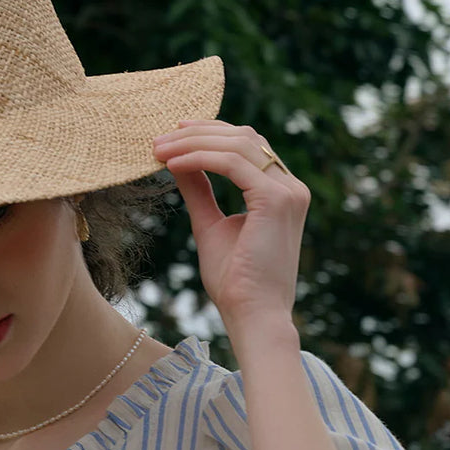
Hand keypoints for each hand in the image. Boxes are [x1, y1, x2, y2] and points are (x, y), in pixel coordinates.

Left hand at [152, 119, 309, 331]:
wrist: (253, 317)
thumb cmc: (235, 284)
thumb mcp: (210, 227)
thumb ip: (199, 192)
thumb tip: (177, 162)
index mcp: (281, 193)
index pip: (246, 147)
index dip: (209, 135)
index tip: (172, 138)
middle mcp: (290, 187)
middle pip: (243, 138)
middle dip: (198, 133)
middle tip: (159, 138)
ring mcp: (288, 191)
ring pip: (237, 145)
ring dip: (193, 143)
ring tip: (159, 150)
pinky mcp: (276, 200)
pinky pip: (232, 163)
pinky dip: (200, 159)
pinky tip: (172, 164)